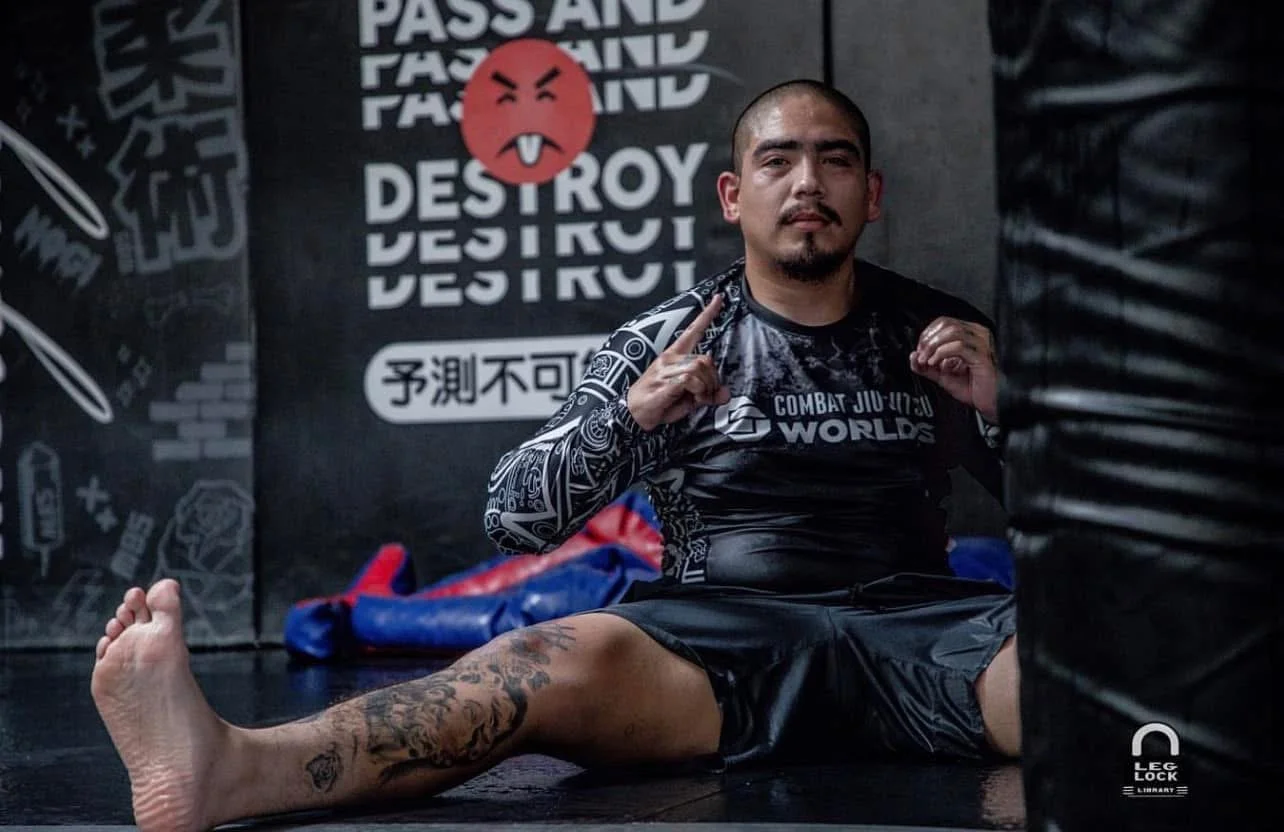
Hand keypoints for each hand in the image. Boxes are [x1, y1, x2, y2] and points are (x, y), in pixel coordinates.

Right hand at [627, 294, 730, 430]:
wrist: (632, 415)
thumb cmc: (659, 404)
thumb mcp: (688, 399)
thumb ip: (707, 393)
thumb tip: (725, 394)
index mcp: (674, 356)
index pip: (692, 330)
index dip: (707, 314)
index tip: (718, 298)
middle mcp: (669, 359)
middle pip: (706, 358)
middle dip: (713, 379)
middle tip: (707, 395)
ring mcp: (665, 370)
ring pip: (699, 368)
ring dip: (705, 387)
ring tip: (698, 398)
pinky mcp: (663, 382)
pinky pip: (689, 379)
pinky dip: (697, 391)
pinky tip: (691, 398)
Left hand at [909, 316, 998, 422]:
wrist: (992, 404)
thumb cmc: (976, 389)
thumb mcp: (944, 377)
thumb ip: (927, 367)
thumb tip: (912, 357)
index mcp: (970, 335)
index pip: (944, 322)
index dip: (927, 334)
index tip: (919, 351)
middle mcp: (978, 335)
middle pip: (946, 324)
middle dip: (928, 339)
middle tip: (921, 356)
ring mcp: (982, 344)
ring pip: (952, 331)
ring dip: (933, 345)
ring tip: (927, 361)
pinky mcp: (983, 356)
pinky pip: (959, 346)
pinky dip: (941, 353)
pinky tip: (936, 363)